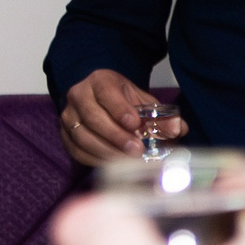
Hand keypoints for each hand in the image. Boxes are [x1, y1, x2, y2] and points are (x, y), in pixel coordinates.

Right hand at [60, 68, 182, 164]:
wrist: (97, 98)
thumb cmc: (123, 100)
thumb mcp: (142, 100)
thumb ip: (160, 115)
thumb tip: (179, 129)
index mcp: (99, 81)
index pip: (106, 93)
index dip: (120, 109)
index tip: (135, 124)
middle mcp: (79, 96)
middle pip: (93, 117)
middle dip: (116, 136)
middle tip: (137, 150)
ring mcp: (68, 116)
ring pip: (82, 135)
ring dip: (106, 150)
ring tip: (127, 160)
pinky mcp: (64, 134)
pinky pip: (76, 149)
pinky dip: (94, 158)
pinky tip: (112, 163)